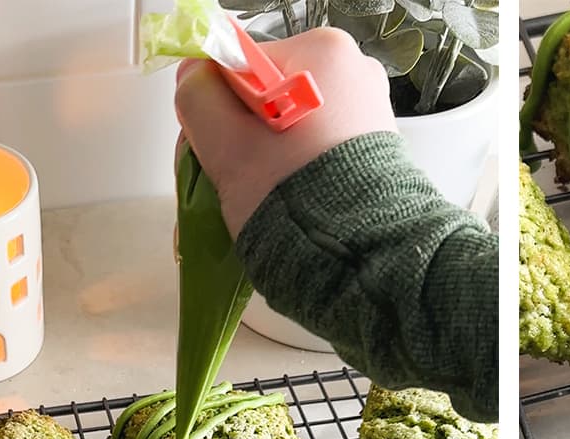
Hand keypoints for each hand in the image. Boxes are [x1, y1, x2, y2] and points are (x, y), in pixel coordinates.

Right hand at [173, 28, 396, 238]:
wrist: (358, 256)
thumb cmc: (296, 194)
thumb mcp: (226, 140)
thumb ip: (198, 95)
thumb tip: (195, 75)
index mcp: (325, 51)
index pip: (245, 65)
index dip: (220, 106)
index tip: (217, 145)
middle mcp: (356, 75)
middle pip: (270, 96)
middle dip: (245, 136)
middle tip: (234, 177)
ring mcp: (369, 116)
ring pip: (291, 126)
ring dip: (267, 157)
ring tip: (260, 195)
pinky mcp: (374, 154)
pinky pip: (317, 152)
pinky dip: (295, 171)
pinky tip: (286, 199)